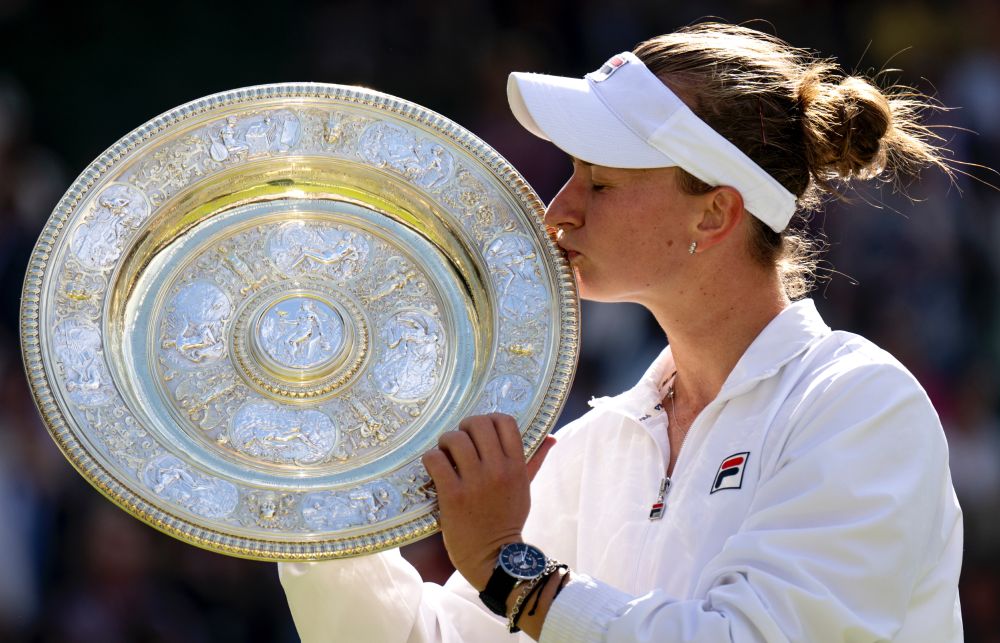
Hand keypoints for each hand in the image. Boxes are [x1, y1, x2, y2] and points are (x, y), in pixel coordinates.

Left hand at [421, 414, 555, 590]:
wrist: (494, 558)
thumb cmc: (508, 521)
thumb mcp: (525, 488)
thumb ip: (535, 461)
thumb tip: (551, 437)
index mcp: (516, 466)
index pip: (505, 422)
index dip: (489, 419)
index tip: (479, 432)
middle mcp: (498, 470)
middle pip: (478, 424)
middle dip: (464, 428)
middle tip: (459, 442)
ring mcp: (475, 482)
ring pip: (455, 439)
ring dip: (445, 443)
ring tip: (445, 455)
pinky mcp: (453, 495)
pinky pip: (436, 460)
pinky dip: (431, 459)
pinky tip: (434, 469)